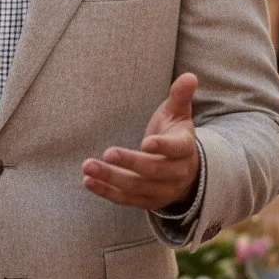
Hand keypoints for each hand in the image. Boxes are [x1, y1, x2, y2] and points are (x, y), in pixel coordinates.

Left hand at [82, 72, 199, 209]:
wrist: (184, 171)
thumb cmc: (175, 134)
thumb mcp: (179, 115)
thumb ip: (180, 96)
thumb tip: (190, 76)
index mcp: (184, 149)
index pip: (176, 149)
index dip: (162, 146)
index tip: (145, 142)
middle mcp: (176, 173)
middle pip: (153, 170)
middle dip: (129, 162)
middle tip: (107, 152)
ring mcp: (162, 190)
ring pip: (136, 187)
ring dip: (111, 178)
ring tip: (88, 165)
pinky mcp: (147, 201)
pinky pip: (126, 200)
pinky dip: (106, 192)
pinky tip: (88, 181)